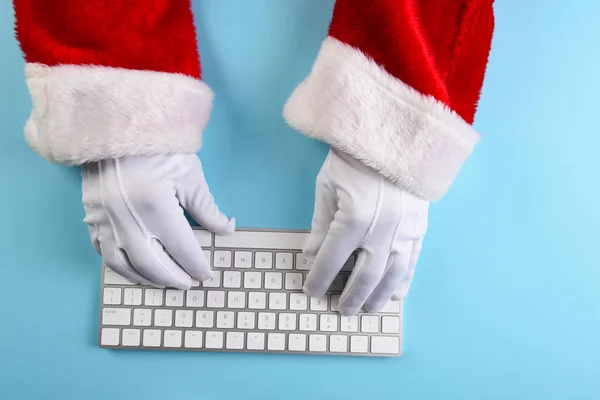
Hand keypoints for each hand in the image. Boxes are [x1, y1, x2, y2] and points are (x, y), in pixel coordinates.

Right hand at [82, 154, 233, 288]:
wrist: (119, 124)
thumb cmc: (159, 147)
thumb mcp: (190, 175)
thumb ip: (207, 208)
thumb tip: (225, 229)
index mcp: (156, 206)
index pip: (181, 249)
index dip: (196, 266)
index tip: (206, 274)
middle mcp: (127, 218)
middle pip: (153, 264)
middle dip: (173, 278)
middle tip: (187, 283)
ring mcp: (105, 219)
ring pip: (123, 264)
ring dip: (145, 278)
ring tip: (162, 282)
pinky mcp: (91, 215)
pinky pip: (102, 251)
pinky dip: (119, 265)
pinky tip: (133, 268)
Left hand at [303, 149, 428, 315]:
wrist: (393, 135)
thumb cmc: (353, 158)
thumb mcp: (327, 187)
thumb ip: (320, 225)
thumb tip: (311, 254)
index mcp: (353, 220)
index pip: (331, 260)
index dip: (319, 279)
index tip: (311, 291)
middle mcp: (381, 231)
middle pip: (364, 276)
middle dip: (350, 297)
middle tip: (341, 311)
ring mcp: (404, 231)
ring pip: (392, 275)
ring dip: (378, 297)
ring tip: (368, 310)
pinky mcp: (419, 227)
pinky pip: (413, 261)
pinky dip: (404, 280)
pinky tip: (397, 294)